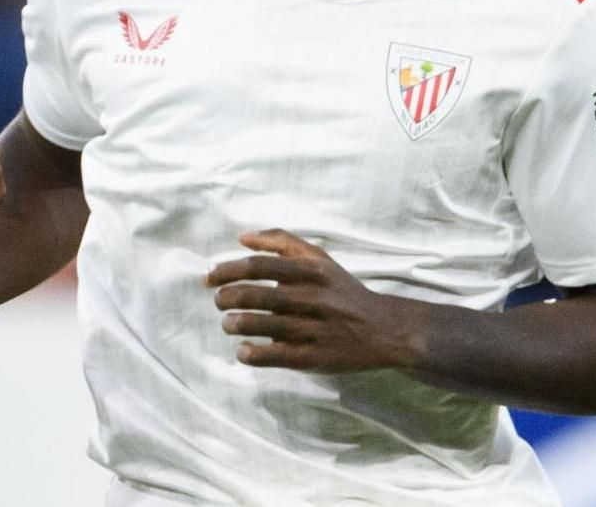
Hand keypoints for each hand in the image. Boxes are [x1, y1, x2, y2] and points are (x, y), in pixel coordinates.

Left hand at [206, 229, 418, 372]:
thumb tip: (242, 237)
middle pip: (256, 295)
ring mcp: (313, 329)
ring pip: (262, 325)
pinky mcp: (314, 357)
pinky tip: (244, 350)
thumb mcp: (319, 258)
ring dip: (234, 324)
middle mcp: (312, 298)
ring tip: (228, 324)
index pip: (258, 266)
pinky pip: (275, 356)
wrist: (385, 330)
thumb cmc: (342, 291)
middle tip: (218, 301)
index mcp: (310, 271)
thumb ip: (282, 241)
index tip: (210, 277)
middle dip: (227, 297)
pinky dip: (252, 354)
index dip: (227, 270)